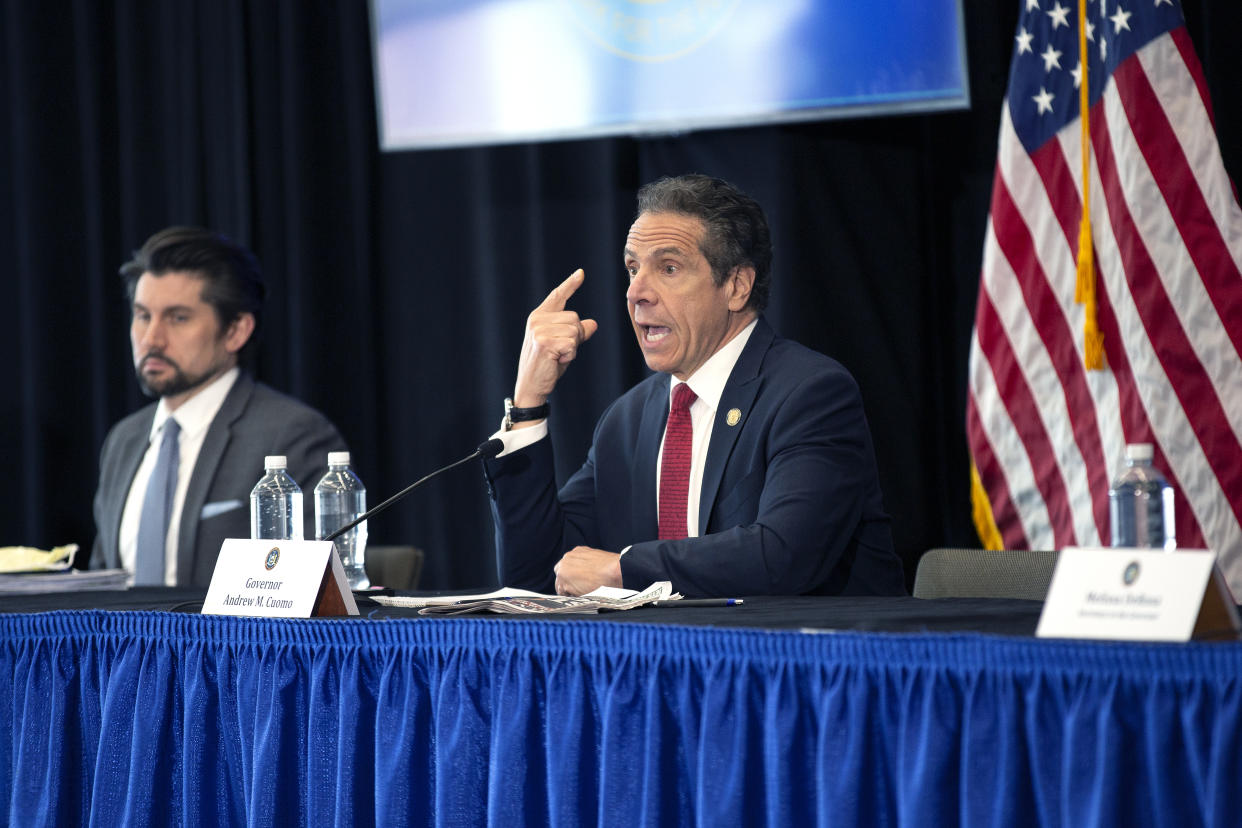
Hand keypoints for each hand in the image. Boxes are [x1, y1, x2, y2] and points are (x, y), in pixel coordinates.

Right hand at [512, 270, 597, 408]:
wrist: (531, 386)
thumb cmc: (547, 365)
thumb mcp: (564, 345)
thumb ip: (576, 332)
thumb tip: (593, 324)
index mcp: (539, 316)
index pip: (557, 296)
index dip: (570, 284)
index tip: (581, 273)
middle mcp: (537, 319)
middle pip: (575, 318)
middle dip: (576, 337)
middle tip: (561, 351)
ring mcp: (539, 330)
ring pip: (575, 331)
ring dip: (572, 348)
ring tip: (557, 356)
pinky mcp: (544, 342)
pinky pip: (572, 344)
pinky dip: (569, 355)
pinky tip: (556, 361)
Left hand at [553, 546, 621, 595]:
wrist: (615, 572)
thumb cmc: (612, 568)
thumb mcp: (598, 560)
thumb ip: (587, 564)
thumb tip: (586, 574)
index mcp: (576, 552)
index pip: (568, 566)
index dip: (573, 576)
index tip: (579, 582)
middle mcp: (567, 559)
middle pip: (561, 574)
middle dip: (567, 582)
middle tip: (579, 590)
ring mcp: (563, 571)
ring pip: (560, 585)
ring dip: (568, 591)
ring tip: (583, 594)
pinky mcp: (564, 583)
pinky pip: (563, 593)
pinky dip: (570, 597)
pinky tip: (582, 596)